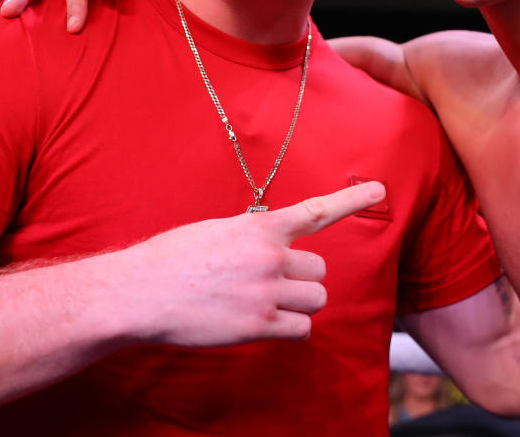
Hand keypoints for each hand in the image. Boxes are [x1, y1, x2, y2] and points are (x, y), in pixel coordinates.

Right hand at [120, 180, 385, 346]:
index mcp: (258, 227)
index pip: (316, 211)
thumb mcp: (216, 231)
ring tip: (264, 305)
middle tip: (269, 286)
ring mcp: (266, 292)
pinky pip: (300, 330)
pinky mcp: (259, 325)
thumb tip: (272, 247)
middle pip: (320, 271)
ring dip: (298, 306)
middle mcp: (270, 256)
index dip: (352, 201)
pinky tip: (261, 324)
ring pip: (315, 301)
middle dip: (301, 281)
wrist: (138, 293)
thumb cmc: (171, 260)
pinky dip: (288, 330)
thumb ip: (252, 237)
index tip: (381, 190)